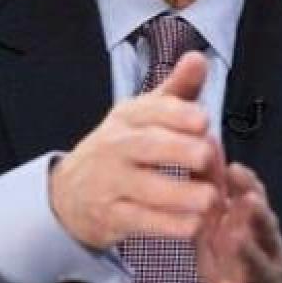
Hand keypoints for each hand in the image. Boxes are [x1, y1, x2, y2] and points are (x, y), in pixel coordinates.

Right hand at [49, 51, 223, 249]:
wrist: (71, 193)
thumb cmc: (123, 148)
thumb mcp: (145, 116)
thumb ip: (177, 90)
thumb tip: (198, 57)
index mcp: (127, 117)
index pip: (150, 110)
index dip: (177, 114)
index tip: (204, 119)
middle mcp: (116, 146)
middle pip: (147, 146)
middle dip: (180, 150)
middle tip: (209, 157)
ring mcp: (111, 182)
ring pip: (146, 188)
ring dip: (181, 194)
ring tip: (211, 198)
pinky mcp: (112, 217)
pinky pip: (142, 222)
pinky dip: (169, 225)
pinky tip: (194, 225)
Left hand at [198, 163, 281, 282]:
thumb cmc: (243, 271)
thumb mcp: (226, 238)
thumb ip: (216, 205)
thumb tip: (201, 162)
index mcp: (260, 234)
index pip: (257, 205)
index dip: (248, 186)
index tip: (234, 168)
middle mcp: (270, 256)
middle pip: (268, 233)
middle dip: (258, 215)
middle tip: (247, 198)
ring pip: (262, 269)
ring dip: (250, 253)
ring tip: (236, 238)